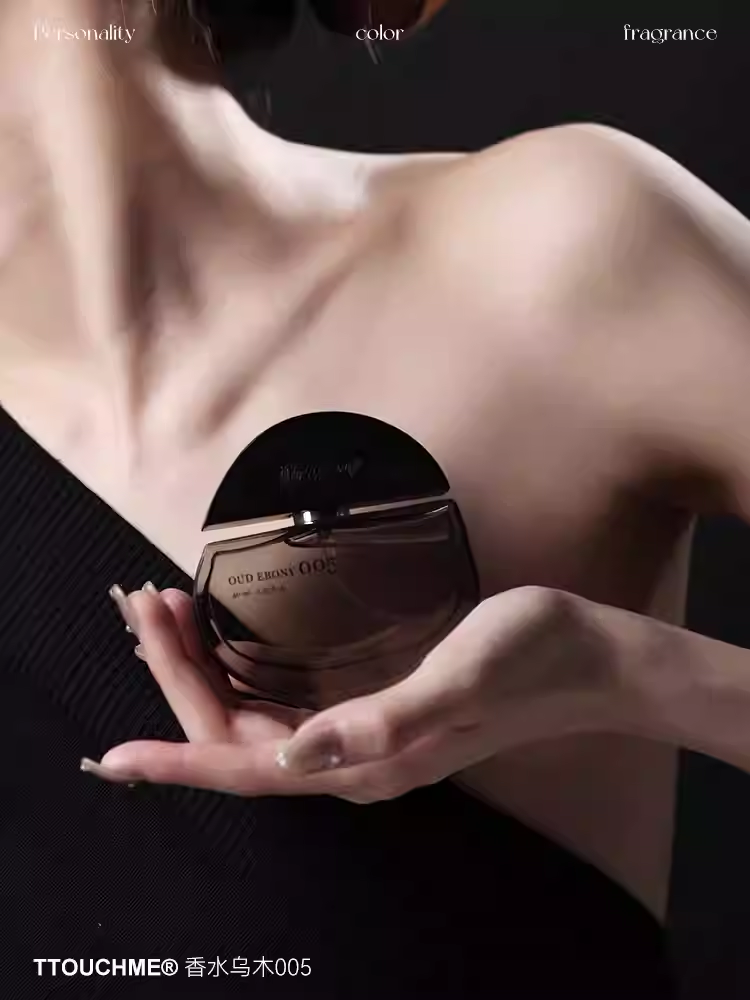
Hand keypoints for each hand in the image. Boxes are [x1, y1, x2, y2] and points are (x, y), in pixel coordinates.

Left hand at [88, 585, 612, 803]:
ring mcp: (362, 739)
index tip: (113, 756)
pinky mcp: (373, 712)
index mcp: (367, 763)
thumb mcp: (459, 679)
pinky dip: (242, 674)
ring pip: (254, 721)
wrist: (588, 657)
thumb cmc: (529, 658)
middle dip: (180, 680)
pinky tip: (227, 642)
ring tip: (170, 613)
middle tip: (145, 608)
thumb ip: (381, 721)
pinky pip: (282, 705)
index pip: (248, 768)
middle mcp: (353, 762)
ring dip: (205, 674)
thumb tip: (294, 753)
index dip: (178, 759)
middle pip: (237, 738)